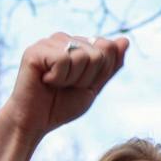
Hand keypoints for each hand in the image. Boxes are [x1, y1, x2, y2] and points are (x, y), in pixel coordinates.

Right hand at [0, 33, 128, 142]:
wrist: (35, 122)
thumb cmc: (61, 106)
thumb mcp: (93, 87)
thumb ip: (109, 66)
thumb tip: (124, 40)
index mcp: (77, 44)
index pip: (107, 49)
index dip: (98, 74)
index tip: (80, 85)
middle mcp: (63, 38)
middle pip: (98, 53)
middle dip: (87, 78)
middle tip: (66, 86)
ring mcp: (48, 42)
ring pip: (82, 56)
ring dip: (72, 79)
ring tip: (55, 84)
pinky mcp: (36, 50)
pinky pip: (63, 60)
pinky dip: (58, 78)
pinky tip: (45, 81)